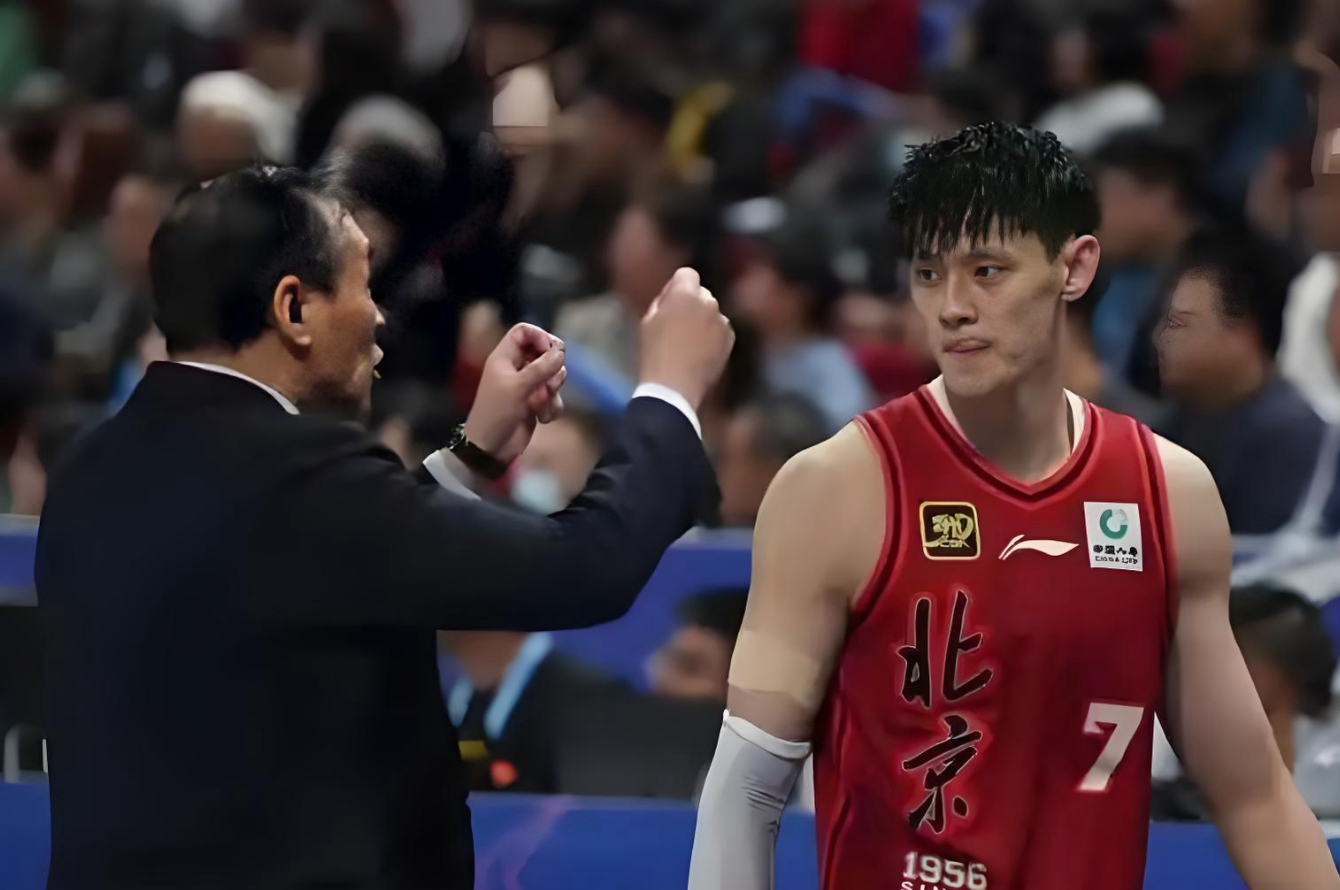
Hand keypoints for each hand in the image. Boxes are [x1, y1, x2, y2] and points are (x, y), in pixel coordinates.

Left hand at [464, 323, 566, 464]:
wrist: (490, 448)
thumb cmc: (497, 413)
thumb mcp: (518, 388)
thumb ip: (540, 368)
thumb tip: (561, 352)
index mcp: (505, 357)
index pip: (524, 331)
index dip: (540, 337)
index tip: (550, 352)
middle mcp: (517, 367)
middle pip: (544, 352)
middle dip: (552, 368)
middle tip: (549, 383)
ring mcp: (528, 385)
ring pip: (553, 375)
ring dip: (553, 391)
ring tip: (542, 405)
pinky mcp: (536, 402)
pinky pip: (554, 396)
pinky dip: (553, 406)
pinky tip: (544, 418)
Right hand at [639, 268, 734, 411]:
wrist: (674, 387)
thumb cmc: (654, 353)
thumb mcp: (648, 321)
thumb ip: (663, 301)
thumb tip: (672, 295)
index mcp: (685, 293)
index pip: (687, 273)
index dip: (677, 286)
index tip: (670, 302)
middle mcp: (708, 302)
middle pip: (701, 293)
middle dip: (692, 302)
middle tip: (678, 324)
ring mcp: (722, 320)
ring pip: (712, 312)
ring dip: (704, 320)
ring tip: (689, 343)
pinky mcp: (730, 338)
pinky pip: (721, 329)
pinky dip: (713, 336)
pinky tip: (701, 352)